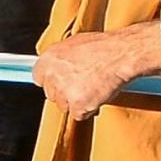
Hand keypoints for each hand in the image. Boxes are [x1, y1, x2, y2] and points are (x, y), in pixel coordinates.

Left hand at [31, 30, 148, 121]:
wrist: (121, 54)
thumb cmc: (104, 47)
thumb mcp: (74, 45)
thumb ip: (62, 59)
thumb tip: (59, 66)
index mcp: (49, 58)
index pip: (39, 78)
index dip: (53, 82)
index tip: (60, 83)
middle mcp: (52, 75)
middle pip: (51, 94)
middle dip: (65, 93)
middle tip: (83, 86)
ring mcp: (64, 91)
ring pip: (64, 106)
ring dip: (77, 102)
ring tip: (93, 89)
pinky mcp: (78, 104)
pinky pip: (79, 115)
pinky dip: (88, 109)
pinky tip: (97, 97)